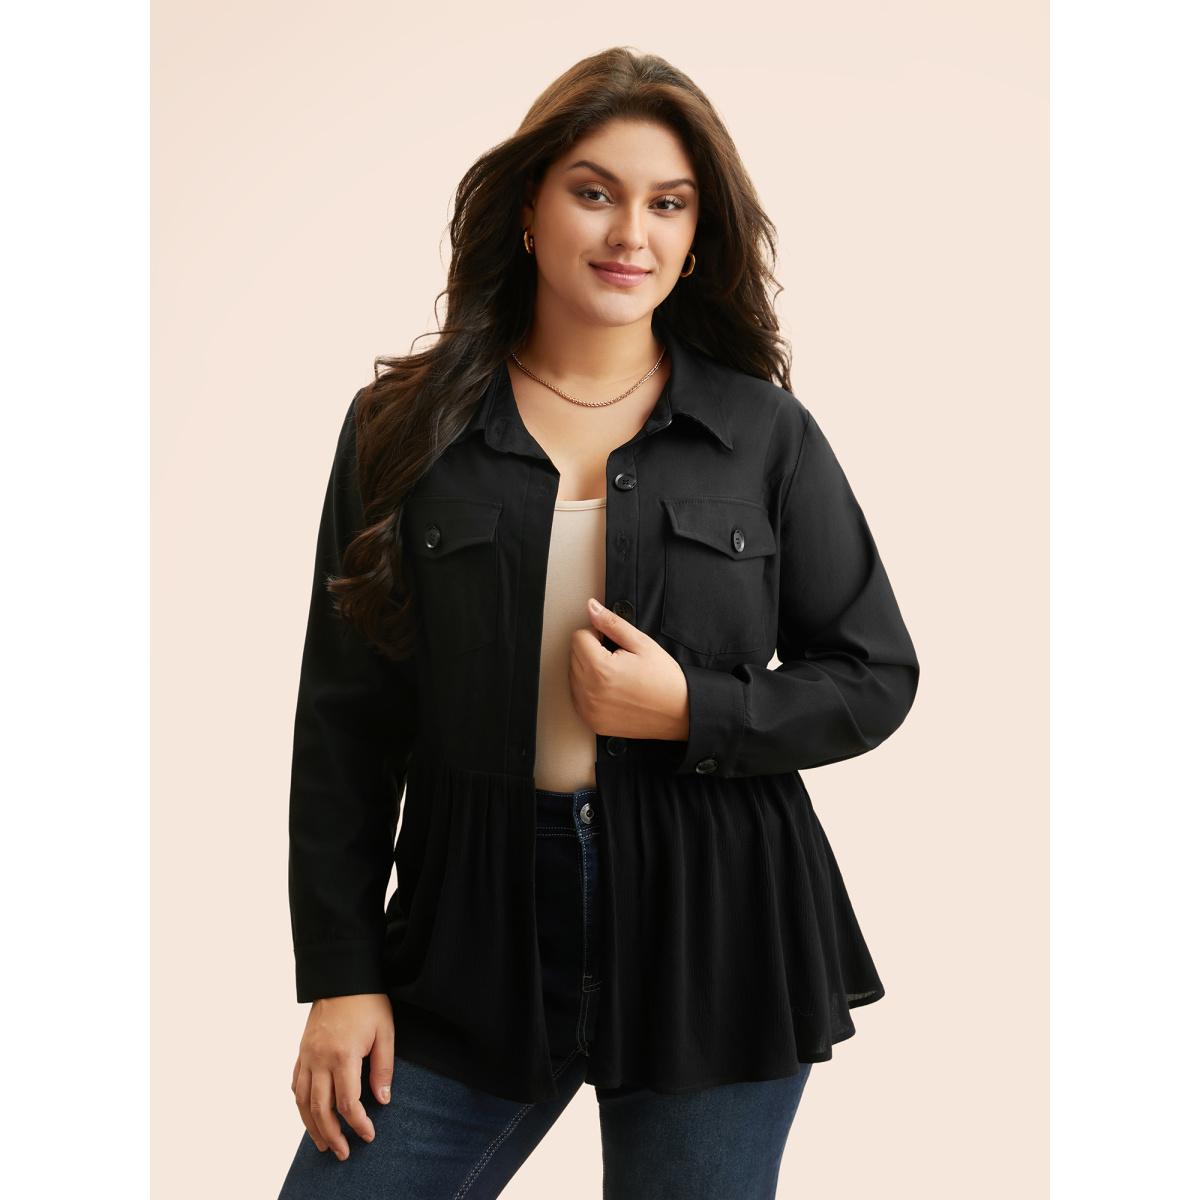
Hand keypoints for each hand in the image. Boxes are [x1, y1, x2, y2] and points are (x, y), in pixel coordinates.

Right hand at [291, 993, 393, 1160]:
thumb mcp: (385, 1031)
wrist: (342, 975)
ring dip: (311, 1126)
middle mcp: (320, 1059)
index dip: (358, 1124)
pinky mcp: (302, 1050)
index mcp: (343, 1055)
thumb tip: (382, 1100)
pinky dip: (300, 1103)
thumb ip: (383, 1067)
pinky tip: (308, 1113)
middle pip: (320, 1108)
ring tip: (323, 1144)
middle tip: (343, 1153)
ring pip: (302, 1101)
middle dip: (332, 1134)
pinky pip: (295, 1083)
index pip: (348, 1103)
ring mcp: (307, 1055)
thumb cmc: (368, 1001)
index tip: (369, 1136)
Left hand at [568, 597, 689, 741]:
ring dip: (589, 670)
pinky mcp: (592, 721)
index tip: (614, 643)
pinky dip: (589, 690)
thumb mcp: (642, 644)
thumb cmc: (665, 680)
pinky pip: (578, 697)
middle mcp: (589, 692)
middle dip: (592, 651)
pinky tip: (611, 690)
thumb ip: (612, 623)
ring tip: (617, 675)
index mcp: (600, 669)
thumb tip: (592, 608)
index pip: (578, 637)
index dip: (598, 634)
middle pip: (574, 655)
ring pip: (573, 675)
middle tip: (619, 659)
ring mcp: (589, 709)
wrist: (680, 713)